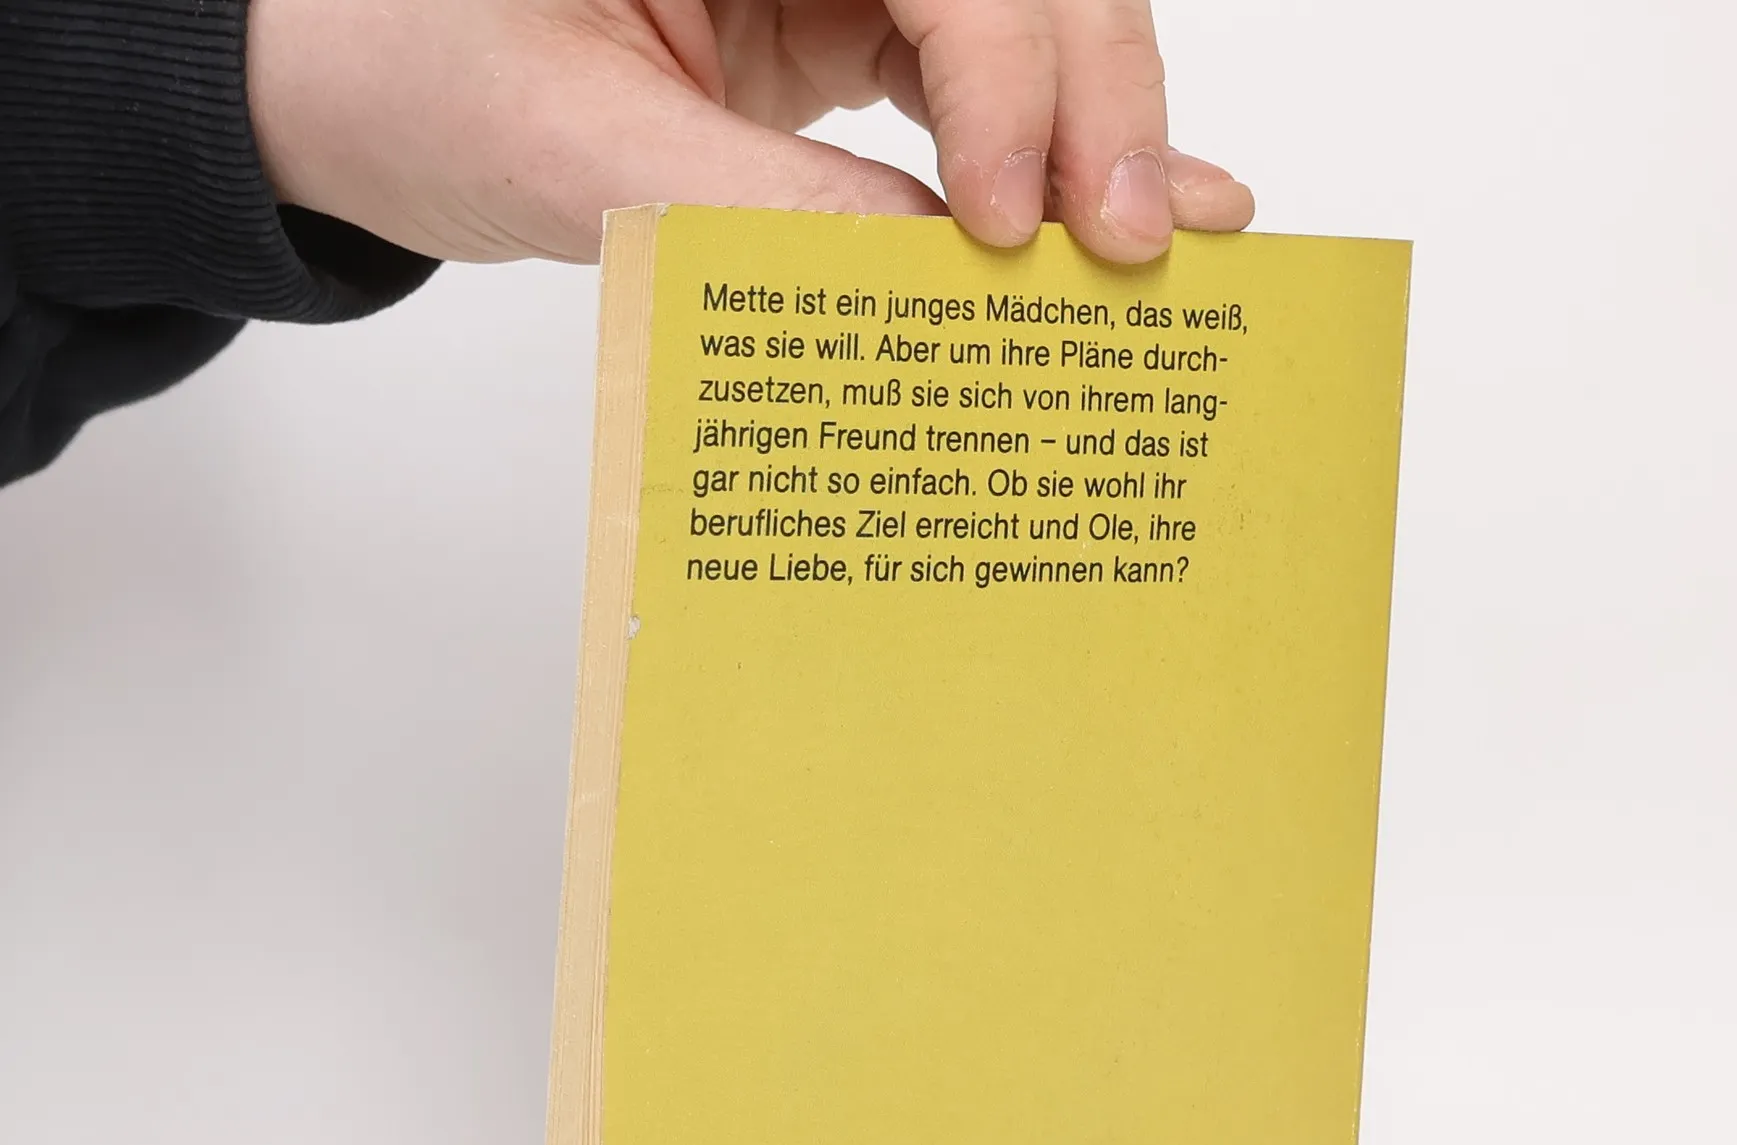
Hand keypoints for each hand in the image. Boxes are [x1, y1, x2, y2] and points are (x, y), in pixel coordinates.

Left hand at [246, 0, 1253, 267]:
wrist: (344, 89)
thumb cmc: (412, 71)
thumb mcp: (579, 149)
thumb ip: (764, 212)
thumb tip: (938, 295)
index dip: (1008, 84)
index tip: (1017, 231)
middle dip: (1089, 109)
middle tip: (1131, 250)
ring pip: (1020, 29)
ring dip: (1094, 138)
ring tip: (1165, 246)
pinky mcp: (840, 35)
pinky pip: (966, 88)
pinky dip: (1033, 160)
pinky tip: (1108, 217)